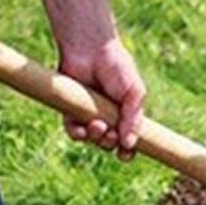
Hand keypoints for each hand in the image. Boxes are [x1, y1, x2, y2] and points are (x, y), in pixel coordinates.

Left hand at [58, 38, 145, 160]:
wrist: (90, 49)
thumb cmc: (117, 68)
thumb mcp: (134, 94)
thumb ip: (133, 119)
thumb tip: (130, 145)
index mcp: (125, 115)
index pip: (128, 140)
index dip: (128, 151)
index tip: (126, 155)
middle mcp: (107, 117)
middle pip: (109, 143)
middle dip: (110, 143)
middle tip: (111, 134)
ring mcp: (88, 115)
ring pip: (92, 139)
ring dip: (96, 139)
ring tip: (97, 126)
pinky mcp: (70, 110)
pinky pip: (73, 130)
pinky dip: (78, 134)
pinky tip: (83, 129)